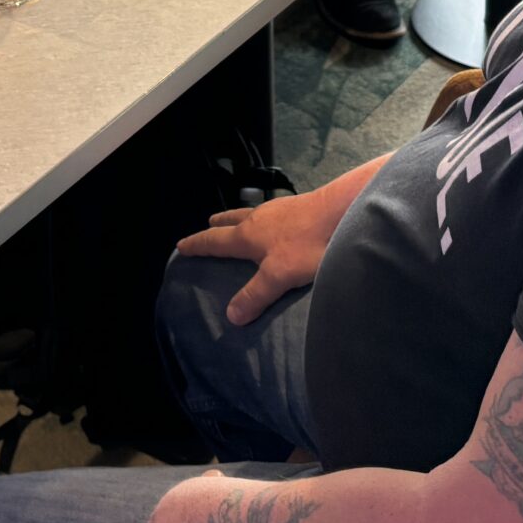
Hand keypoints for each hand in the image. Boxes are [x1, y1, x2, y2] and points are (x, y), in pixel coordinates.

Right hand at [176, 190, 343, 325]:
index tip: (182, 245)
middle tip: (208, 223)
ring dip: (237, 218)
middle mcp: (258, 218)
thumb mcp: (278, 276)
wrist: (340, 211)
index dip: (198, 245)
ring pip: (249, 213)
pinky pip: (269, 213)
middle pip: (231, 220)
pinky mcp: (296, 207)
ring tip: (235, 222)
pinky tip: (273, 223)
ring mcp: (277, 209)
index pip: (215, 240)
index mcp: (248, 235)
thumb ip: (255, 295)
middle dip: (217, 225)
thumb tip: (230, 315)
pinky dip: (260, 218)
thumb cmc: (307, 244)